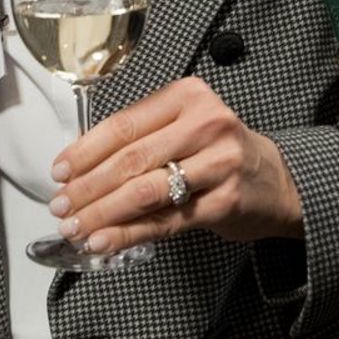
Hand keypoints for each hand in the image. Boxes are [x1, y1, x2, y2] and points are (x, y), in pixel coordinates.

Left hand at [49, 77, 302, 254]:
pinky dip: (129, 233)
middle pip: (131, 159)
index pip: (124, 125)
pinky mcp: (226, 202)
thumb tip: (77, 169)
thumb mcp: (184, 128)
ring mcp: (219, 163)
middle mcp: (206, 124)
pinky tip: (105, 241)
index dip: (85, 151)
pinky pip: (167, 221)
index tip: (59, 172)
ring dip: (102, 213)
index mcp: (187, 97)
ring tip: (75, 228)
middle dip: (88, 186)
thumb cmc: (219, 152)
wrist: (279, 181)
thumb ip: (140, 140)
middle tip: (60, 205)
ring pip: (145, 191)